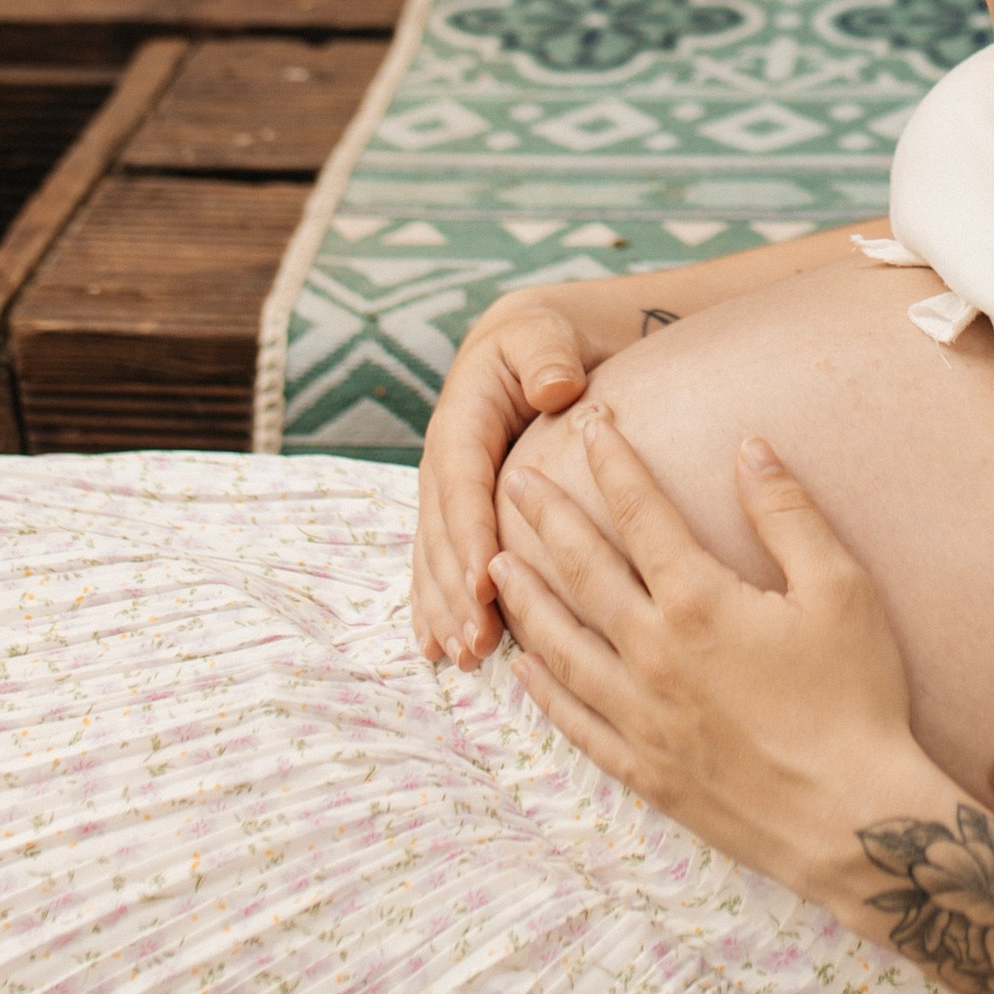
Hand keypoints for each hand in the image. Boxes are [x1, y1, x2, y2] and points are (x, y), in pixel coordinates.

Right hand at [410, 287, 616, 667]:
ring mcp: (447, 491)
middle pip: (442, 535)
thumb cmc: (544, 339)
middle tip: (477, 643)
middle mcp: (445, 463)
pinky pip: (441, 562)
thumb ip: (546, 356)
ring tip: (463, 657)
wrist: (530, 341)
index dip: (468, 535)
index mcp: (461, 422)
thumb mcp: (544, 335)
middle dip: (454, 592)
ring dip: (445, 609)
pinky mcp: (458, 511)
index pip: (461, 485)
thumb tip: (555, 385)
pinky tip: (441, 648)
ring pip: (437, 558)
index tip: (484, 584)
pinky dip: (437, 605)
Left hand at [488, 417, 945, 900]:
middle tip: (515, 480)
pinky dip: (542, 688)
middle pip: (582, 571)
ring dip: (526, 598)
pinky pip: (574, 721)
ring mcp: (640, 717)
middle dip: (546, 518)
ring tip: (497, 564)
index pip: (641, 513)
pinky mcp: (642, 769)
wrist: (852, 819)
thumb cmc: (857, 697)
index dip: (615, 463)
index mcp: (698, 602)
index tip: (592, 425)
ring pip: (561, 645)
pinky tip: (524, 666)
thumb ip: (788, 512)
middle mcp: (653, 654)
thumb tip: (751, 448)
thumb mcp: (841, 588)